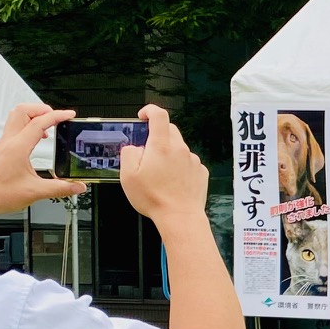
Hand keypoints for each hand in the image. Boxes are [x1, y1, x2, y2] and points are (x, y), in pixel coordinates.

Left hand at [0, 103, 87, 222]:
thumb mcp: (35, 192)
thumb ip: (60, 189)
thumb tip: (77, 186)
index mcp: (18, 148)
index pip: (39, 122)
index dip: (57, 116)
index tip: (69, 115)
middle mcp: (9, 141)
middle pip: (24, 110)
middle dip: (43, 109)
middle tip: (57, 117)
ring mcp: (4, 143)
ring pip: (17, 116)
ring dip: (34, 115)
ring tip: (48, 124)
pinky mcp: (2, 148)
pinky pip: (15, 127)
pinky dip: (28, 125)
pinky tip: (36, 138)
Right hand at [119, 104, 207, 224]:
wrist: (180, 217)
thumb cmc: (153, 199)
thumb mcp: (128, 176)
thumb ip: (129, 154)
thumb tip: (135, 148)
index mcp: (161, 146)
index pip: (159, 115)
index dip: (150, 110)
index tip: (143, 116)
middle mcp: (180, 149)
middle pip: (170, 130)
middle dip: (157, 134)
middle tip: (147, 151)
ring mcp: (192, 160)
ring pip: (179, 148)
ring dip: (169, 153)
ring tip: (160, 174)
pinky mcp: (201, 172)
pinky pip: (188, 162)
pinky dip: (180, 167)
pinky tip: (173, 182)